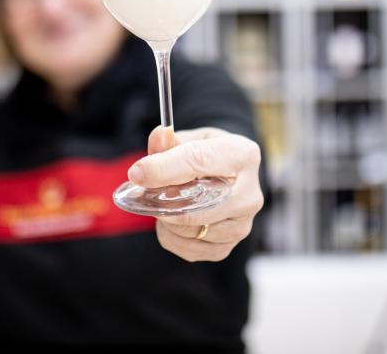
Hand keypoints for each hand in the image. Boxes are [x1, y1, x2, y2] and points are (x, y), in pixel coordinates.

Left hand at [128, 126, 263, 261]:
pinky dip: (171, 236)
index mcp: (242, 155)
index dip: (163, 168)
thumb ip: (170, 141)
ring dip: (165, 218)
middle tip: (144, 192)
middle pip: (195, 207)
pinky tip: (172, 220)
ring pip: (188, 230)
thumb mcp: (191, 138)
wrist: (227, 177)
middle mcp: (249, 194)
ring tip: (163, 202)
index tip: (137, 173)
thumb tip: (158, 138)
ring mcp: (241, 225)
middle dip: (162, 201)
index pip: (198, 161)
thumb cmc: (207, 154)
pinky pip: (187, 249)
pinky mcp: (227, 247)